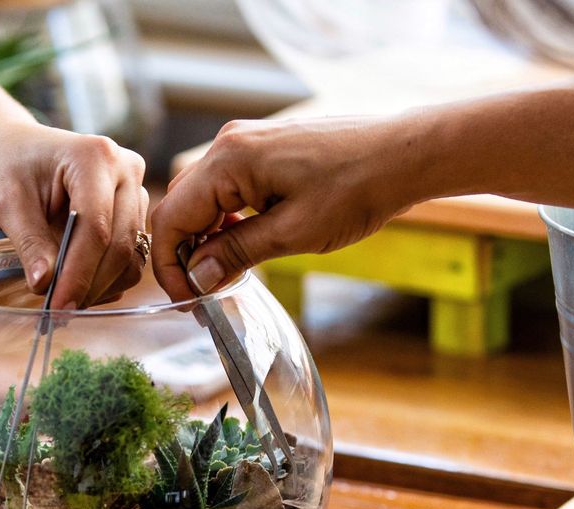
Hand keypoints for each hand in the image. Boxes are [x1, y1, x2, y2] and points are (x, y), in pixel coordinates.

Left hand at [0, 123, 147, 308]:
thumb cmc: (8, 167)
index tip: (57, 305)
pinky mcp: (136, 212)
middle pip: (120, 244)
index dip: (78, 272)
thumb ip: (29, 242)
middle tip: (58, 310)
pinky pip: (132, 257)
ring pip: (131, 256)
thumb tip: (45, 284)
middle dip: (89, 284)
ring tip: (64, 296)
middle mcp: (126, 169)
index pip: (96, 227)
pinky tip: (78, 284)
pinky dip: (107, 279)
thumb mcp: (7, 202)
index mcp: (95, 156)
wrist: (17, 152)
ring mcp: (135, 191)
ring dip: (100, 286)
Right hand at [150, 116, 423, 301]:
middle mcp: (229, 143)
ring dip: (206, 237)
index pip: (172, 217)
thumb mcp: (293, 233)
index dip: (170, 265)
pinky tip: (245, 242)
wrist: (403, 155)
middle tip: (204, 295)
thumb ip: (236, 253)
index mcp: (229, 160)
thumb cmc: (357, 189)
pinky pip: (226, 186)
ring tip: (226, 274)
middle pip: (181, 205)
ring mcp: (245, 142)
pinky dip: (225, 219)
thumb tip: (197, 278)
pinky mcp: (262, 147)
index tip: (187, 300)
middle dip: (185, 253)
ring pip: (202, 197)